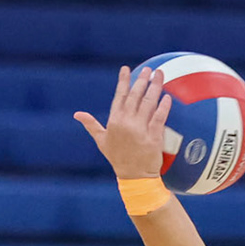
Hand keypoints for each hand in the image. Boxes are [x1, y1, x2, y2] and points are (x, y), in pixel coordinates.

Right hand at [74, 65, 170, 181]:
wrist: (134, 177)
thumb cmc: (118, 158)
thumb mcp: (102, 141)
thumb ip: (91, 125)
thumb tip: (77, 114)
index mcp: (114, 121)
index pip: (119, 96)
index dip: (123, 81)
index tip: (126, 69)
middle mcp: (126, 122)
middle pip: (135, 96)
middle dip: (142, 80)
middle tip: (149, 69)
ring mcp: (140, 129)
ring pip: (149, 102)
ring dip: (155, 87)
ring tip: (160, 75)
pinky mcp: (153, 136)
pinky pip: (159, 117)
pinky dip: (164, 105)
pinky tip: (167, 96)